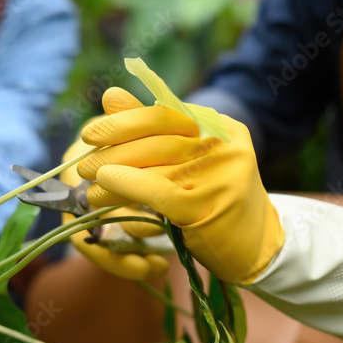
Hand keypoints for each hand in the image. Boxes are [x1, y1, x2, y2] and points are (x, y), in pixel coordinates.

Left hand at [78, 87, 283, 283]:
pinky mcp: (209, 206)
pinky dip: (127, 185)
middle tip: (82, 166)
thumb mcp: (191, 160)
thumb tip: (110, 95)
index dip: (122, 121)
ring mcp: (220, 175)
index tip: (89, 132)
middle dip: (111, 152)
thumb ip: (153, 128)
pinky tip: (105, 185)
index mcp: (221, 127)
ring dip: (110, 177)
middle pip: (155, 141)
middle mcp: (224, 146)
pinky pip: (158, 191)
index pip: (163, 114)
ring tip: (88, 189)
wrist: (260, 247)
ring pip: (152, 168)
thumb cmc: (218, 201)